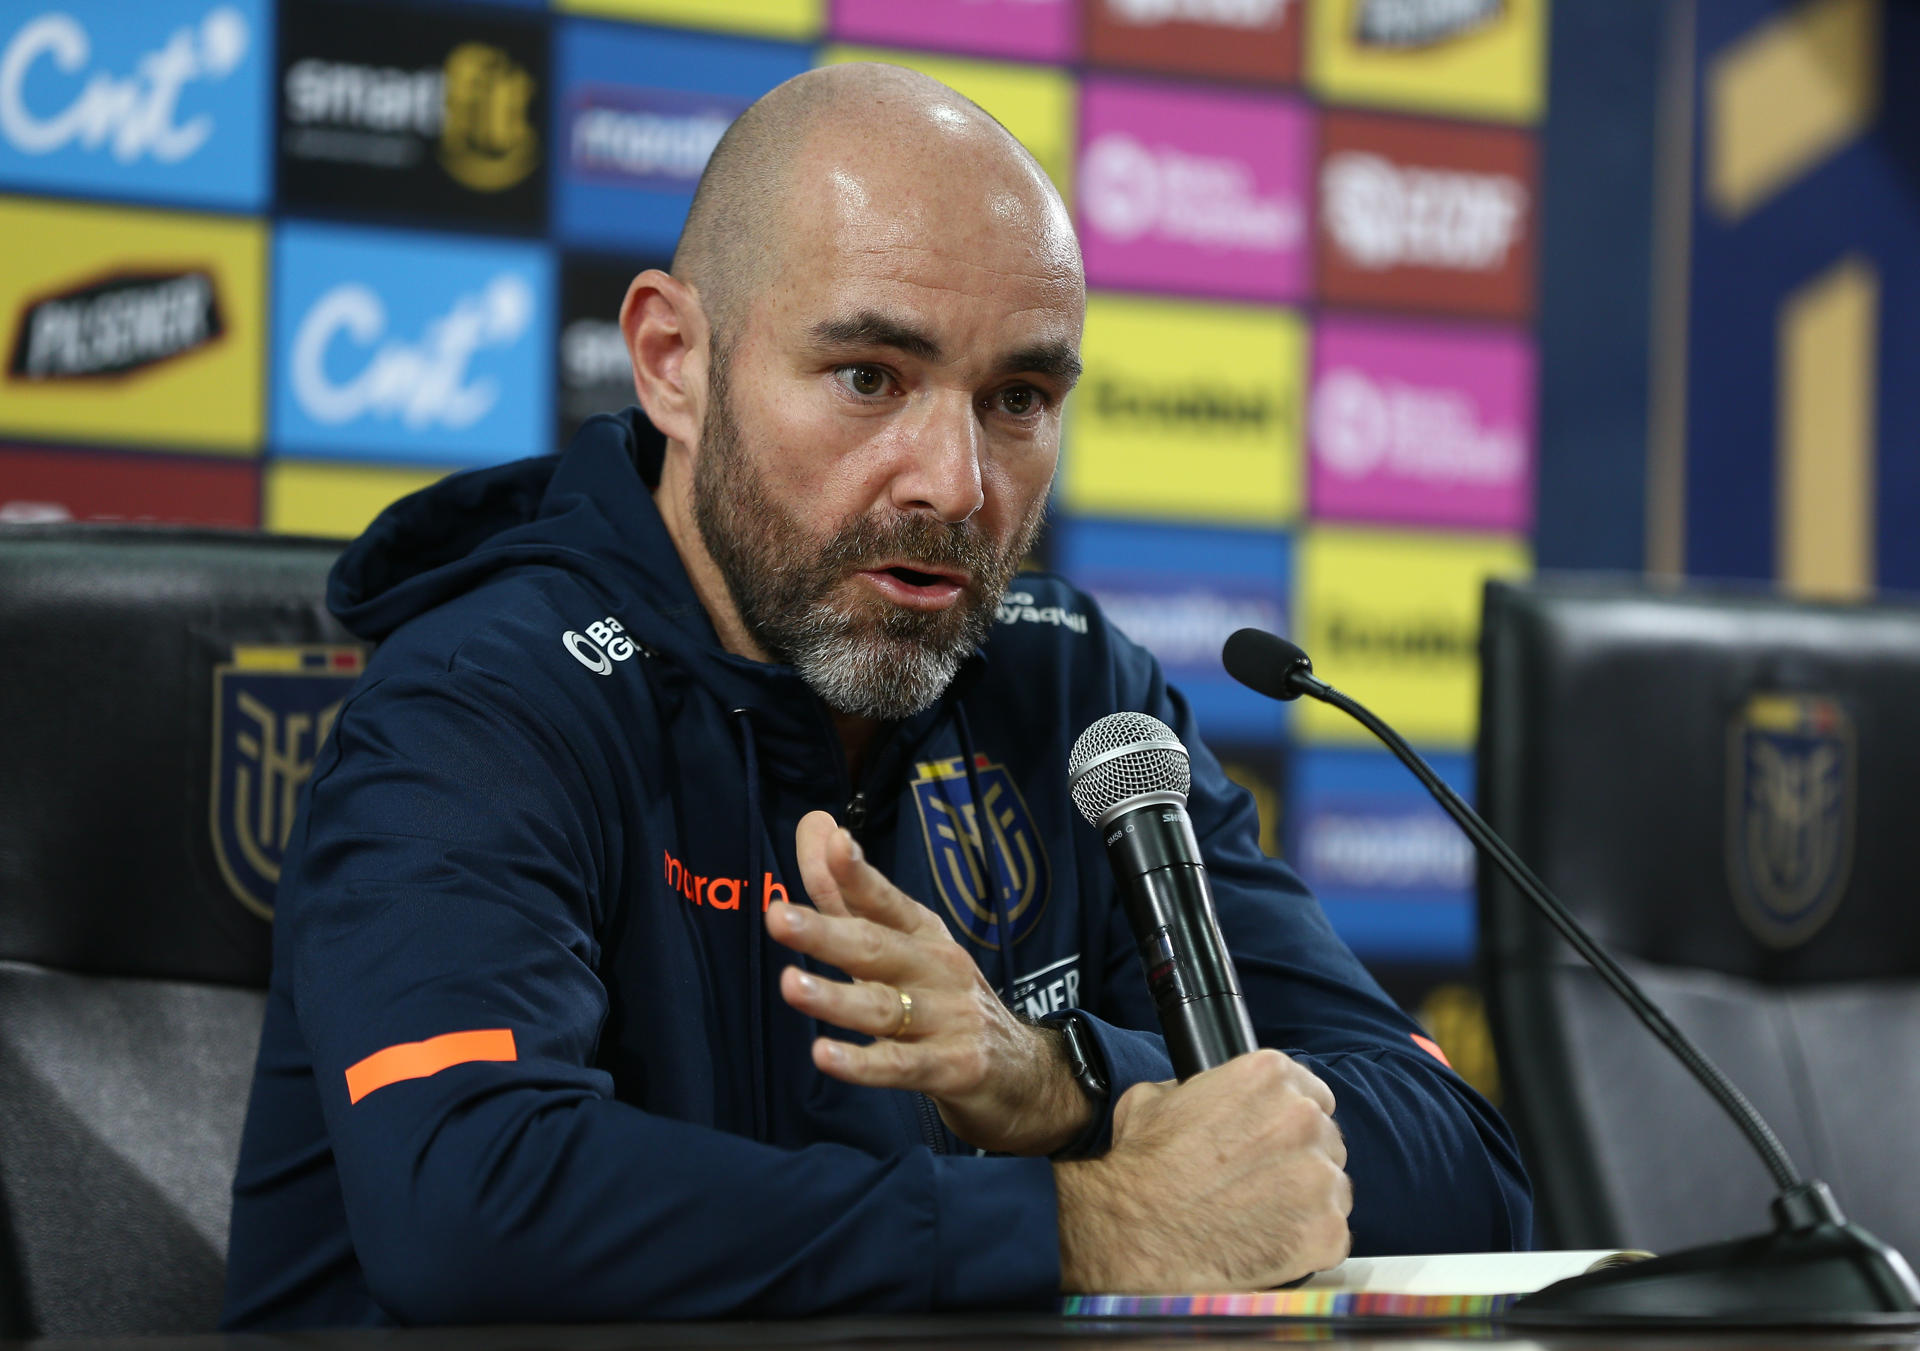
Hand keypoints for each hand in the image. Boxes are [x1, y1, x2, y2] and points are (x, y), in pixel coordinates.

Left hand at [766, 810, 1092, 1155]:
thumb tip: (814, 823)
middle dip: (827, 933)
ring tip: (790, 986)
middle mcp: (938, 969)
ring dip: (836, 998)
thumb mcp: (902, 943)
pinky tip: (825, 1056)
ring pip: (884, 1008)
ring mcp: (949, 1019)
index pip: (887, 901)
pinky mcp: (953, 1068)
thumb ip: (846, 893)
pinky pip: (902, 1066)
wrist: (1025, 1071)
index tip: (836, 843)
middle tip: (779, 918)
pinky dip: (864, 1064)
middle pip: (877, 948)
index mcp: (923, 935)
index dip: (860, 875)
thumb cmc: (945, 1000)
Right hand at [1054, 1050, 1350, 1291]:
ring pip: (1333, 1186)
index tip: (1274, 1139)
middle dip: (1299, 1158)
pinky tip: (1269, 1242)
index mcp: (1267, 1076)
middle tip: (1260, 1180)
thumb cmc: (1142, 1167)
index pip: (1311, 1092)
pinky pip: (1332, 1234)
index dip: (1290, 1118)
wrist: (1135, 1231)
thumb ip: (1199, 1089)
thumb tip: (1206, 1097)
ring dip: (1307, 1199)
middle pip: (1325, 1138)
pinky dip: (1307, 1242)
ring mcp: (1319, 1178)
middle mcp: (1303, 1120)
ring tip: (1261, 1215)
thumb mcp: (1156, 1098)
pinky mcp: (1326, 1231)